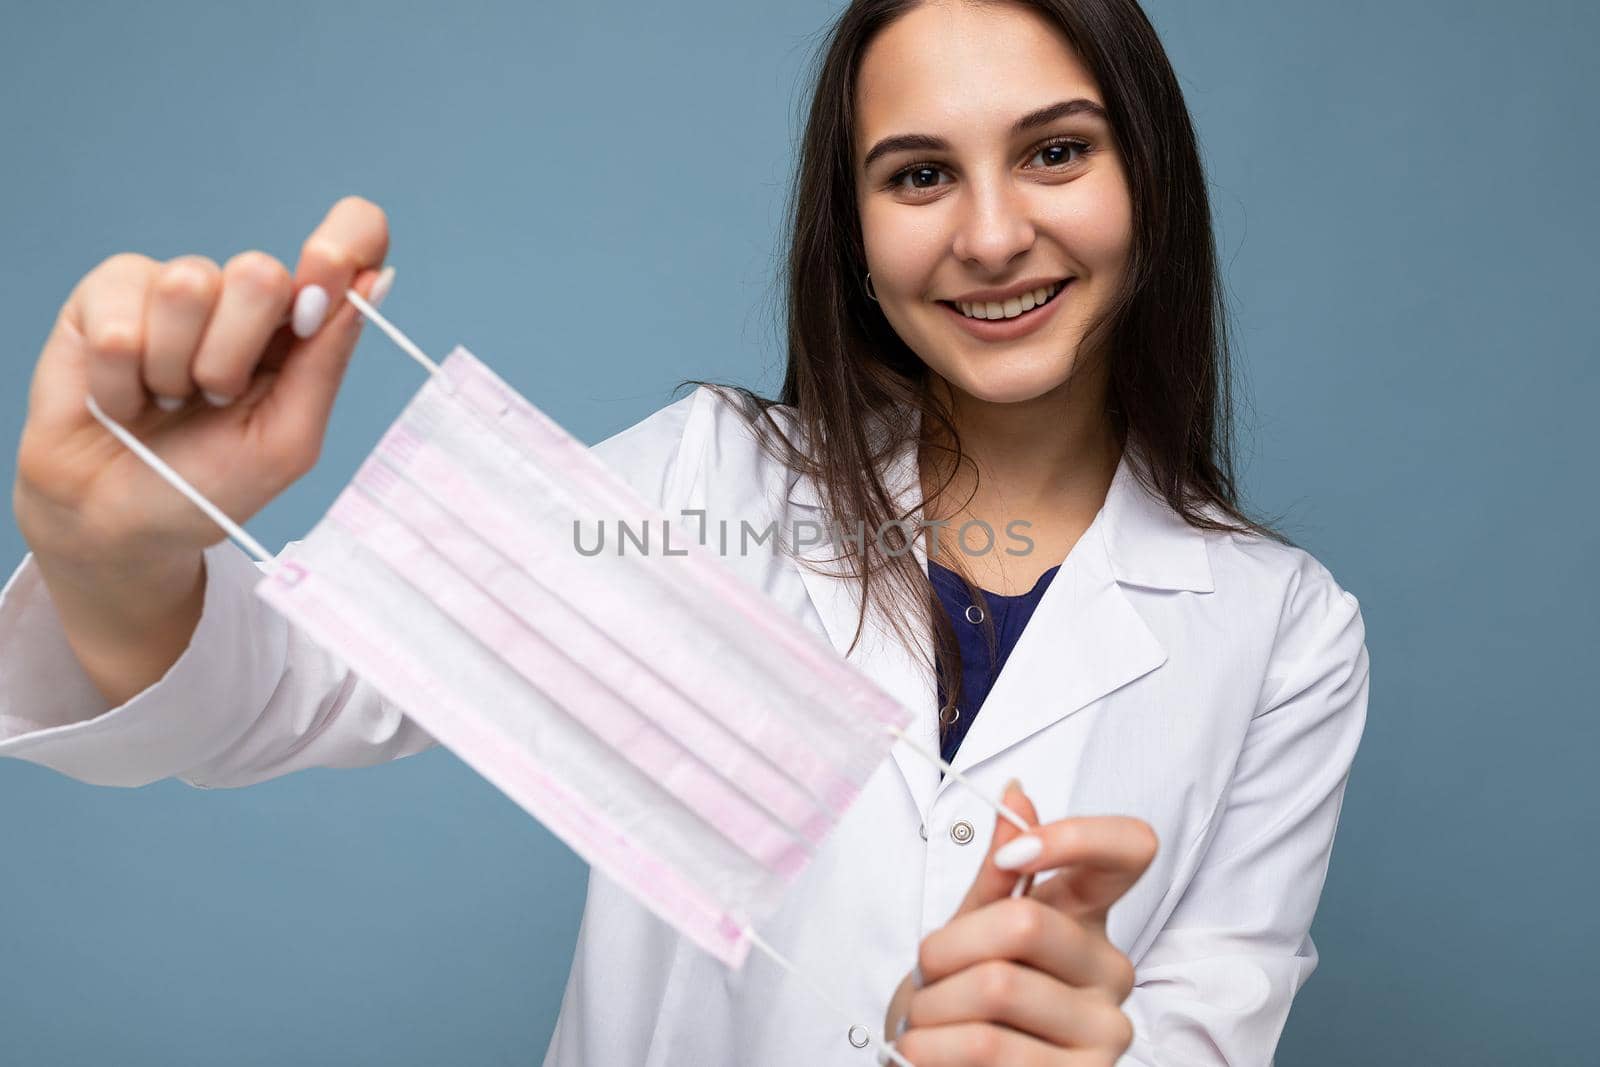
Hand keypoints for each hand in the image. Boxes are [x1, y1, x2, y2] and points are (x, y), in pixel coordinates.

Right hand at [14, 196, 391, 571]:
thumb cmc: (208, 485)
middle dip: (232, 357)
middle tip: (215, 400)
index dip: (345, 240)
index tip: (326, 273)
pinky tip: (120, 400)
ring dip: (174, 370)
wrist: (115, 520)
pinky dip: (120, 378)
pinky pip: (120, 314)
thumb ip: (326, 362)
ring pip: (188, 284)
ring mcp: (178, 287)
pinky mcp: (109, 292)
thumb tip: (377, 279)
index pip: (354, 238)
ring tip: (166, 402)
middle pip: (261, 271)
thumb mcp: (286, 440)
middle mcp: (247, 298)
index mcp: (306, 328)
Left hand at [882, 781, 1157, 1064]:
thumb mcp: (972, 925)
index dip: (1076, 838)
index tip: (1013, 854)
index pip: (1131, 849)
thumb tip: (1016, 792)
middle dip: (945, 948)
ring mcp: (1107, 1031)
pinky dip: (933, 1047)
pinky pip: (988, 1046)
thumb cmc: (959, 996)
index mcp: (1090, 918)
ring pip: (997, 987)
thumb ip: (997, 868)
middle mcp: (1113, 970)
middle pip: (1026, 923)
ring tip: (923, 1020)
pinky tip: (927, 1052)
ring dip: (932, 1005)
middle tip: (924, 972)